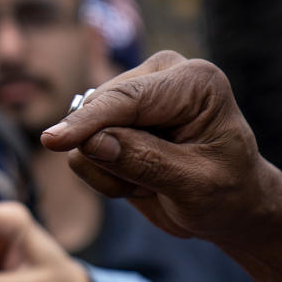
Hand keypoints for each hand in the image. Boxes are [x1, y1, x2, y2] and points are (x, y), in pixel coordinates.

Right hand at [40, 50, 281, 281]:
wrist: (230, 205)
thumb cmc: (226, 193)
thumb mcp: (195, 186)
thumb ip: (145, 162)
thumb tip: (90, 143)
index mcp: (193, 82)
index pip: (127, 100)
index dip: (87, 122)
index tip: (51, 142)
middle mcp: (159, 76)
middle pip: (98, 115)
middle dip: (114, 161)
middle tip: (154, 187)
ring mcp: (133, 95)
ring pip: (83, 136)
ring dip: (109, 172)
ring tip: (151, 184)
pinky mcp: (113, 118)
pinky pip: (80, 151)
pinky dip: (104, 175)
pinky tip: (137, 180)